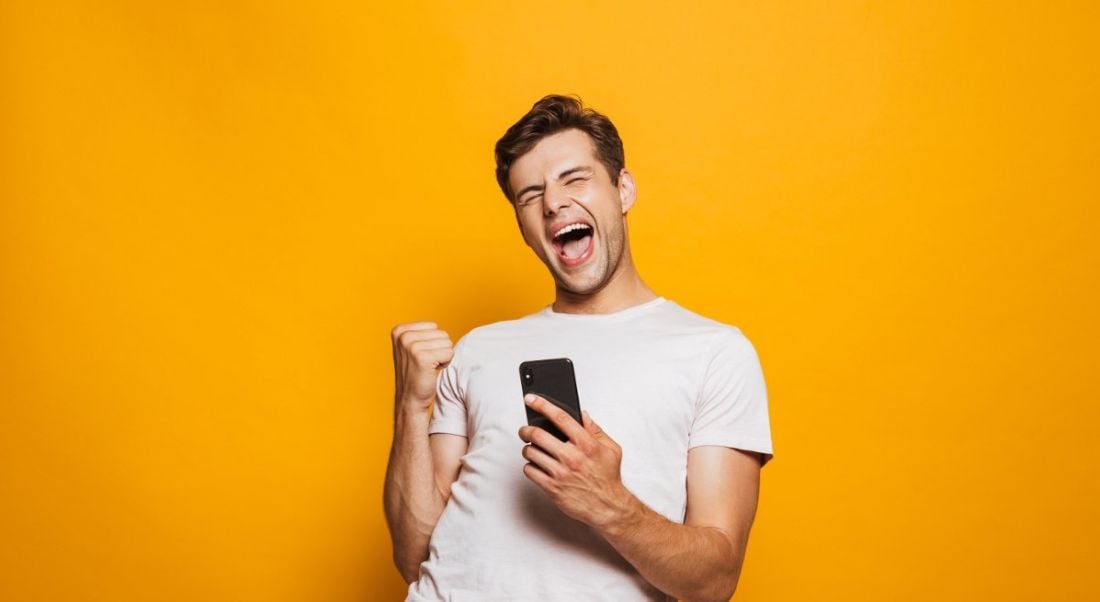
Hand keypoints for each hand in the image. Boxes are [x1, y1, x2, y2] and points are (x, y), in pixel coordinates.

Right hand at [390, 322, 452, 411]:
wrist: (410, 399)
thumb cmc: (415, 373)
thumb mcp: (411, 347)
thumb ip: (421, 333)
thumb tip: (438, 323)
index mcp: (399, 330)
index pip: (434, 326)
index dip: (432, 342)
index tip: (420, 356)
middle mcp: (403, 336)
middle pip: (442, 333)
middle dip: (438, 349)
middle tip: (426, 363)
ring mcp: (411, 346)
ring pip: (447, 343)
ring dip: (442, 357)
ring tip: (428, 367)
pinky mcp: (422, 358)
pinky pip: (449, 353)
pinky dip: (445, 363)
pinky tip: (432, 371)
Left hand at [517, 394, 632, 527]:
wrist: (608, 507)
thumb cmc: (608, 477)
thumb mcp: (611, 449)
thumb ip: (595, 430)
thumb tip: (582, 414)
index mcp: (586, 444)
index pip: (560, 417)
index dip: (542, 405)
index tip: (530, 398)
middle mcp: (572, 457)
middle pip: (538, 435)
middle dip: (526, 430)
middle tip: (524, 430)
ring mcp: (560, 473)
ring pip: (530, 453)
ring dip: (527, 449)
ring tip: (532, 450)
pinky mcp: (552, 488)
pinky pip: (530, 471)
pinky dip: (529, 466)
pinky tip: (537, 466)